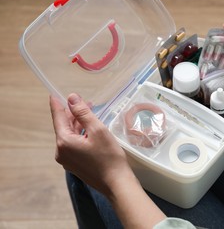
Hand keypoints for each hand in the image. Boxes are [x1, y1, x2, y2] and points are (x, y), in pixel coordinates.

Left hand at [50, 94, 165, 226]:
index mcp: (64, 141)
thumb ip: (83, 113)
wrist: (116, 183)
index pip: (57, 118)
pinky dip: (79, 135)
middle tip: (85, 102)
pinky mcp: (74, 165)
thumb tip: (71, 98)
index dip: (57, 105)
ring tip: (90, 114)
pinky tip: (89, 131)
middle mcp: (61, 151)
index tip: (53, 94)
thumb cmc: (109, 156)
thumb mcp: (97, 130)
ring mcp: (66, 160)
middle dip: (73, 114)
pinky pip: (73, 145)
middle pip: (63, 127)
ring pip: (69, 136)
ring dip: (78, 124)